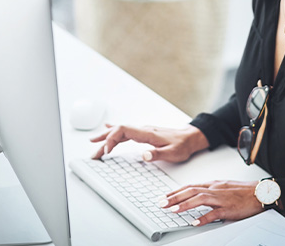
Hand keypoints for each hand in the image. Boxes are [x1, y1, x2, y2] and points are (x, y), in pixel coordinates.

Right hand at [90, 124, 208, 161]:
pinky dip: (114, 133)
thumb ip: (157, 154)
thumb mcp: (173, 153)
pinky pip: (125, 132)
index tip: (107, 151)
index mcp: (147, 133)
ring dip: (106, 137)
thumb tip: (143, 155)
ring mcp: (143, 131)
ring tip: (93, 142)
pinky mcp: (144, 134)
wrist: (190, 138)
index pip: (123, 130)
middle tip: (93, 152)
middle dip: (104, 140)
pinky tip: (107, 130)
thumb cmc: (182, 146)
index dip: (112, 139)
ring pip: (120, 131)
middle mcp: (143, 130)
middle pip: (118, 131)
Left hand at [159, 181, 263, 225]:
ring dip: (185, 204)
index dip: (175, 191)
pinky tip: (194, 222)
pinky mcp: (229, 208)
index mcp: (213, 184)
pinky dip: (203, 218)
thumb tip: (196, 195)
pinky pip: (214, 213)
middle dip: (175, 197)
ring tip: (173, 210)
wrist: (260, 192)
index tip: (164, 197)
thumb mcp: (223, 187)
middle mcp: (215, 189)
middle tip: (161, 203)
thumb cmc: (243, 191)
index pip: (190, 186)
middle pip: (191, 191)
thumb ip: (210, 191)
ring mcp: (221, 198)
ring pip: (200, 199)